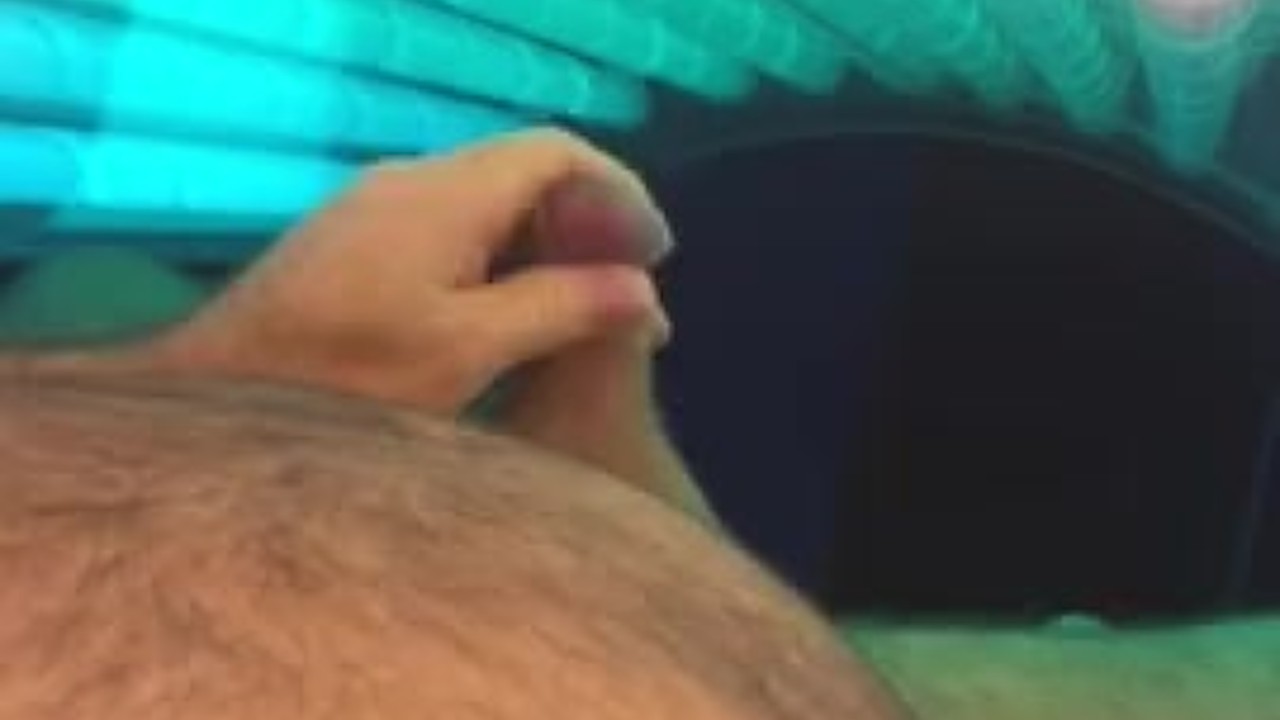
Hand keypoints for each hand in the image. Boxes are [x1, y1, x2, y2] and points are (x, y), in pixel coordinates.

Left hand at [133, 129, 712, 521]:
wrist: (215, 396)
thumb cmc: (345, 379)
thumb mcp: (467, 350)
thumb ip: (560, 308)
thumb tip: (643, 289)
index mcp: (445, 194)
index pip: (556, 154)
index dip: (619, 194)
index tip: (656, 256)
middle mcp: (412, 182)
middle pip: (525, 174)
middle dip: (588, 226)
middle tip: (630, 299)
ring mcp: (377, 208)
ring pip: (489, 204)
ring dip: (547, 249)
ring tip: (585, 316)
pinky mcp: (355, 243)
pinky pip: (453, 229)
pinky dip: (502, 262)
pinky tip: (513, 316)